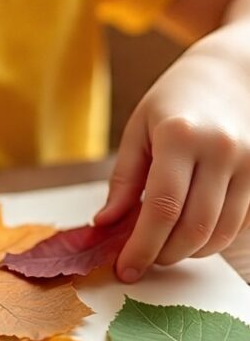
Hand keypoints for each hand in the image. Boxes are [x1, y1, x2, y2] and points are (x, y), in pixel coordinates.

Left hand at [94, 45, 249, 281]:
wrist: (231, 71)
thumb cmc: (176, 99)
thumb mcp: (138, 128)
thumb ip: (123, 180)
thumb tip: (106, 225)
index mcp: (180, 136)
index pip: (162, 208)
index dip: (142, 247)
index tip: (125, 268)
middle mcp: (220, 150)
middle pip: (193, 228)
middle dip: (163, 255)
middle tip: (142, 260)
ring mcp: (248, 164)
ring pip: (219, 233)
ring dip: (188, 252)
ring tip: (163, 246)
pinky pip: (238, 225)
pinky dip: (210, 239)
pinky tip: (188, 231)